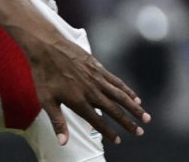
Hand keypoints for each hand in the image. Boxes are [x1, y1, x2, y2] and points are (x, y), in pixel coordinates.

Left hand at [27, 37, 150, 145]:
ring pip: (120, 96)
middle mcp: (91, 91)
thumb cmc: (43, 74)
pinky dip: (127, 90)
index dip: (109, 132)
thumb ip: (57, 122)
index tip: (118, 140)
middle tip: (139, 133)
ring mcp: (96, 78)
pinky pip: (116, 81)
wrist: (46, 47)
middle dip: (128, 122)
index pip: (97, 121)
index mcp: (79, 101)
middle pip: (114, 110)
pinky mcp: (98, 67)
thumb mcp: (46, 100)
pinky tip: (134, 97)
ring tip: (145, 117)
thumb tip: (63, 142)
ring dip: (134, 108)